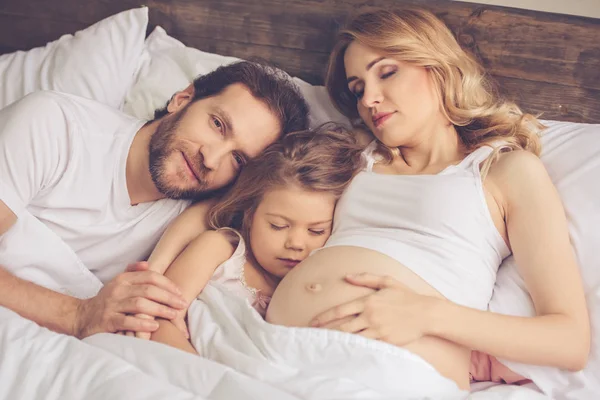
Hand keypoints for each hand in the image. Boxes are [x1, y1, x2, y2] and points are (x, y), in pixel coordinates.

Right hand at [73, 262, 187, 338]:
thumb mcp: (117, 283)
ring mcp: (112, 306)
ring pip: (140, 305)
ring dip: (160, 310)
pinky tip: (154, 326)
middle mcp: (117, 290)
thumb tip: (148, 264)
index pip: (150, 276)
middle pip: (148, 290)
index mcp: (123, 279)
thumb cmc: (106, 300)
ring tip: (173, 315)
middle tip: (182, 305)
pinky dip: (142, 324)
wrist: (80, 317)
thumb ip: (132, 272)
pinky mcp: (107, 322)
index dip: (167, 283)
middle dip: (168, 297)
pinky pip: (127, 322)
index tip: (180, 292)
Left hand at [310, 273, 436, 346]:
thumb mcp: (387, 281)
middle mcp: (370, 315)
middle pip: (342, 327)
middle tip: (314, 336)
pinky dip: (355, 347)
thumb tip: (347, 276)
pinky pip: (366, 345)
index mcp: (368, 300)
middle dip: (326, 332)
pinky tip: (345, 349)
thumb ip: (366, 279)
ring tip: (325, 344)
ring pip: (352, 338)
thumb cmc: (406, 296)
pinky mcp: (385, 340)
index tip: (313, 322)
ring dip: (338, 341)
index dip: (324, 317)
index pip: (340, 310)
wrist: (426, 313)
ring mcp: (378, 329)